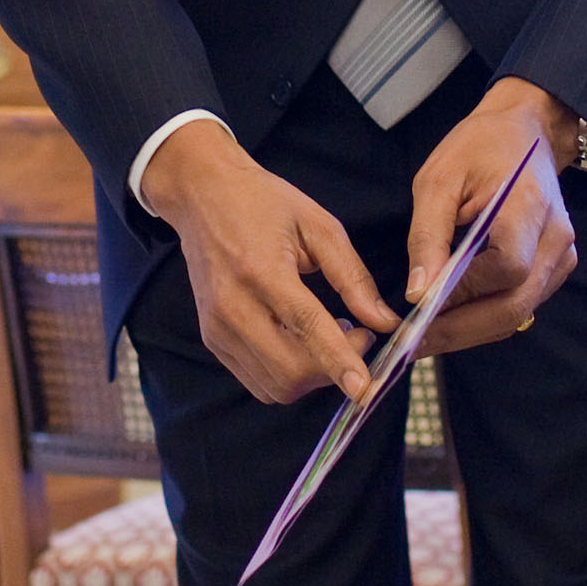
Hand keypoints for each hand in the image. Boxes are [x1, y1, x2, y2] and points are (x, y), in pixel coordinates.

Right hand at [140, 119, 400, 407]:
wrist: (202, 196)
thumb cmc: (264, 203)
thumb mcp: (319, 225)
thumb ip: (353, 277)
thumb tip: (384, 321)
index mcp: (261, 270)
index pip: (306, 327)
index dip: (339, 361)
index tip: (366, 388)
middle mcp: (232, 306)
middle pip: (290, 371)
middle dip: (333, 370)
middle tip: (359, 338)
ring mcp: (217, 327)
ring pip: (275, 386)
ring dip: (313, 376)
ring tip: (330, 337)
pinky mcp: (211, 339)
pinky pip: (257, 381)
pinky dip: (289, 375)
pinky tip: (302, 343)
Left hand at [406, 78, 581, 354]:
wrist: (525, 132)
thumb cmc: (477, 148)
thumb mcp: (437, 181)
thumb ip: (428, 237)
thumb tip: (417, 293)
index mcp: (529, 207)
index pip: (507, 268)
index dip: (463, 294)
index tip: (417, 307)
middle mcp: (557, 239)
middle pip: (515, 305)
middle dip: (461, 330)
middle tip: (413, 345)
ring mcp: (562, 257)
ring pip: (518, 313)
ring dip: (471, 331)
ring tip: (425, 339)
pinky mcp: (556, 268)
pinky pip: (521, 304)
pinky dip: (485, 318)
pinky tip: (451, 321)